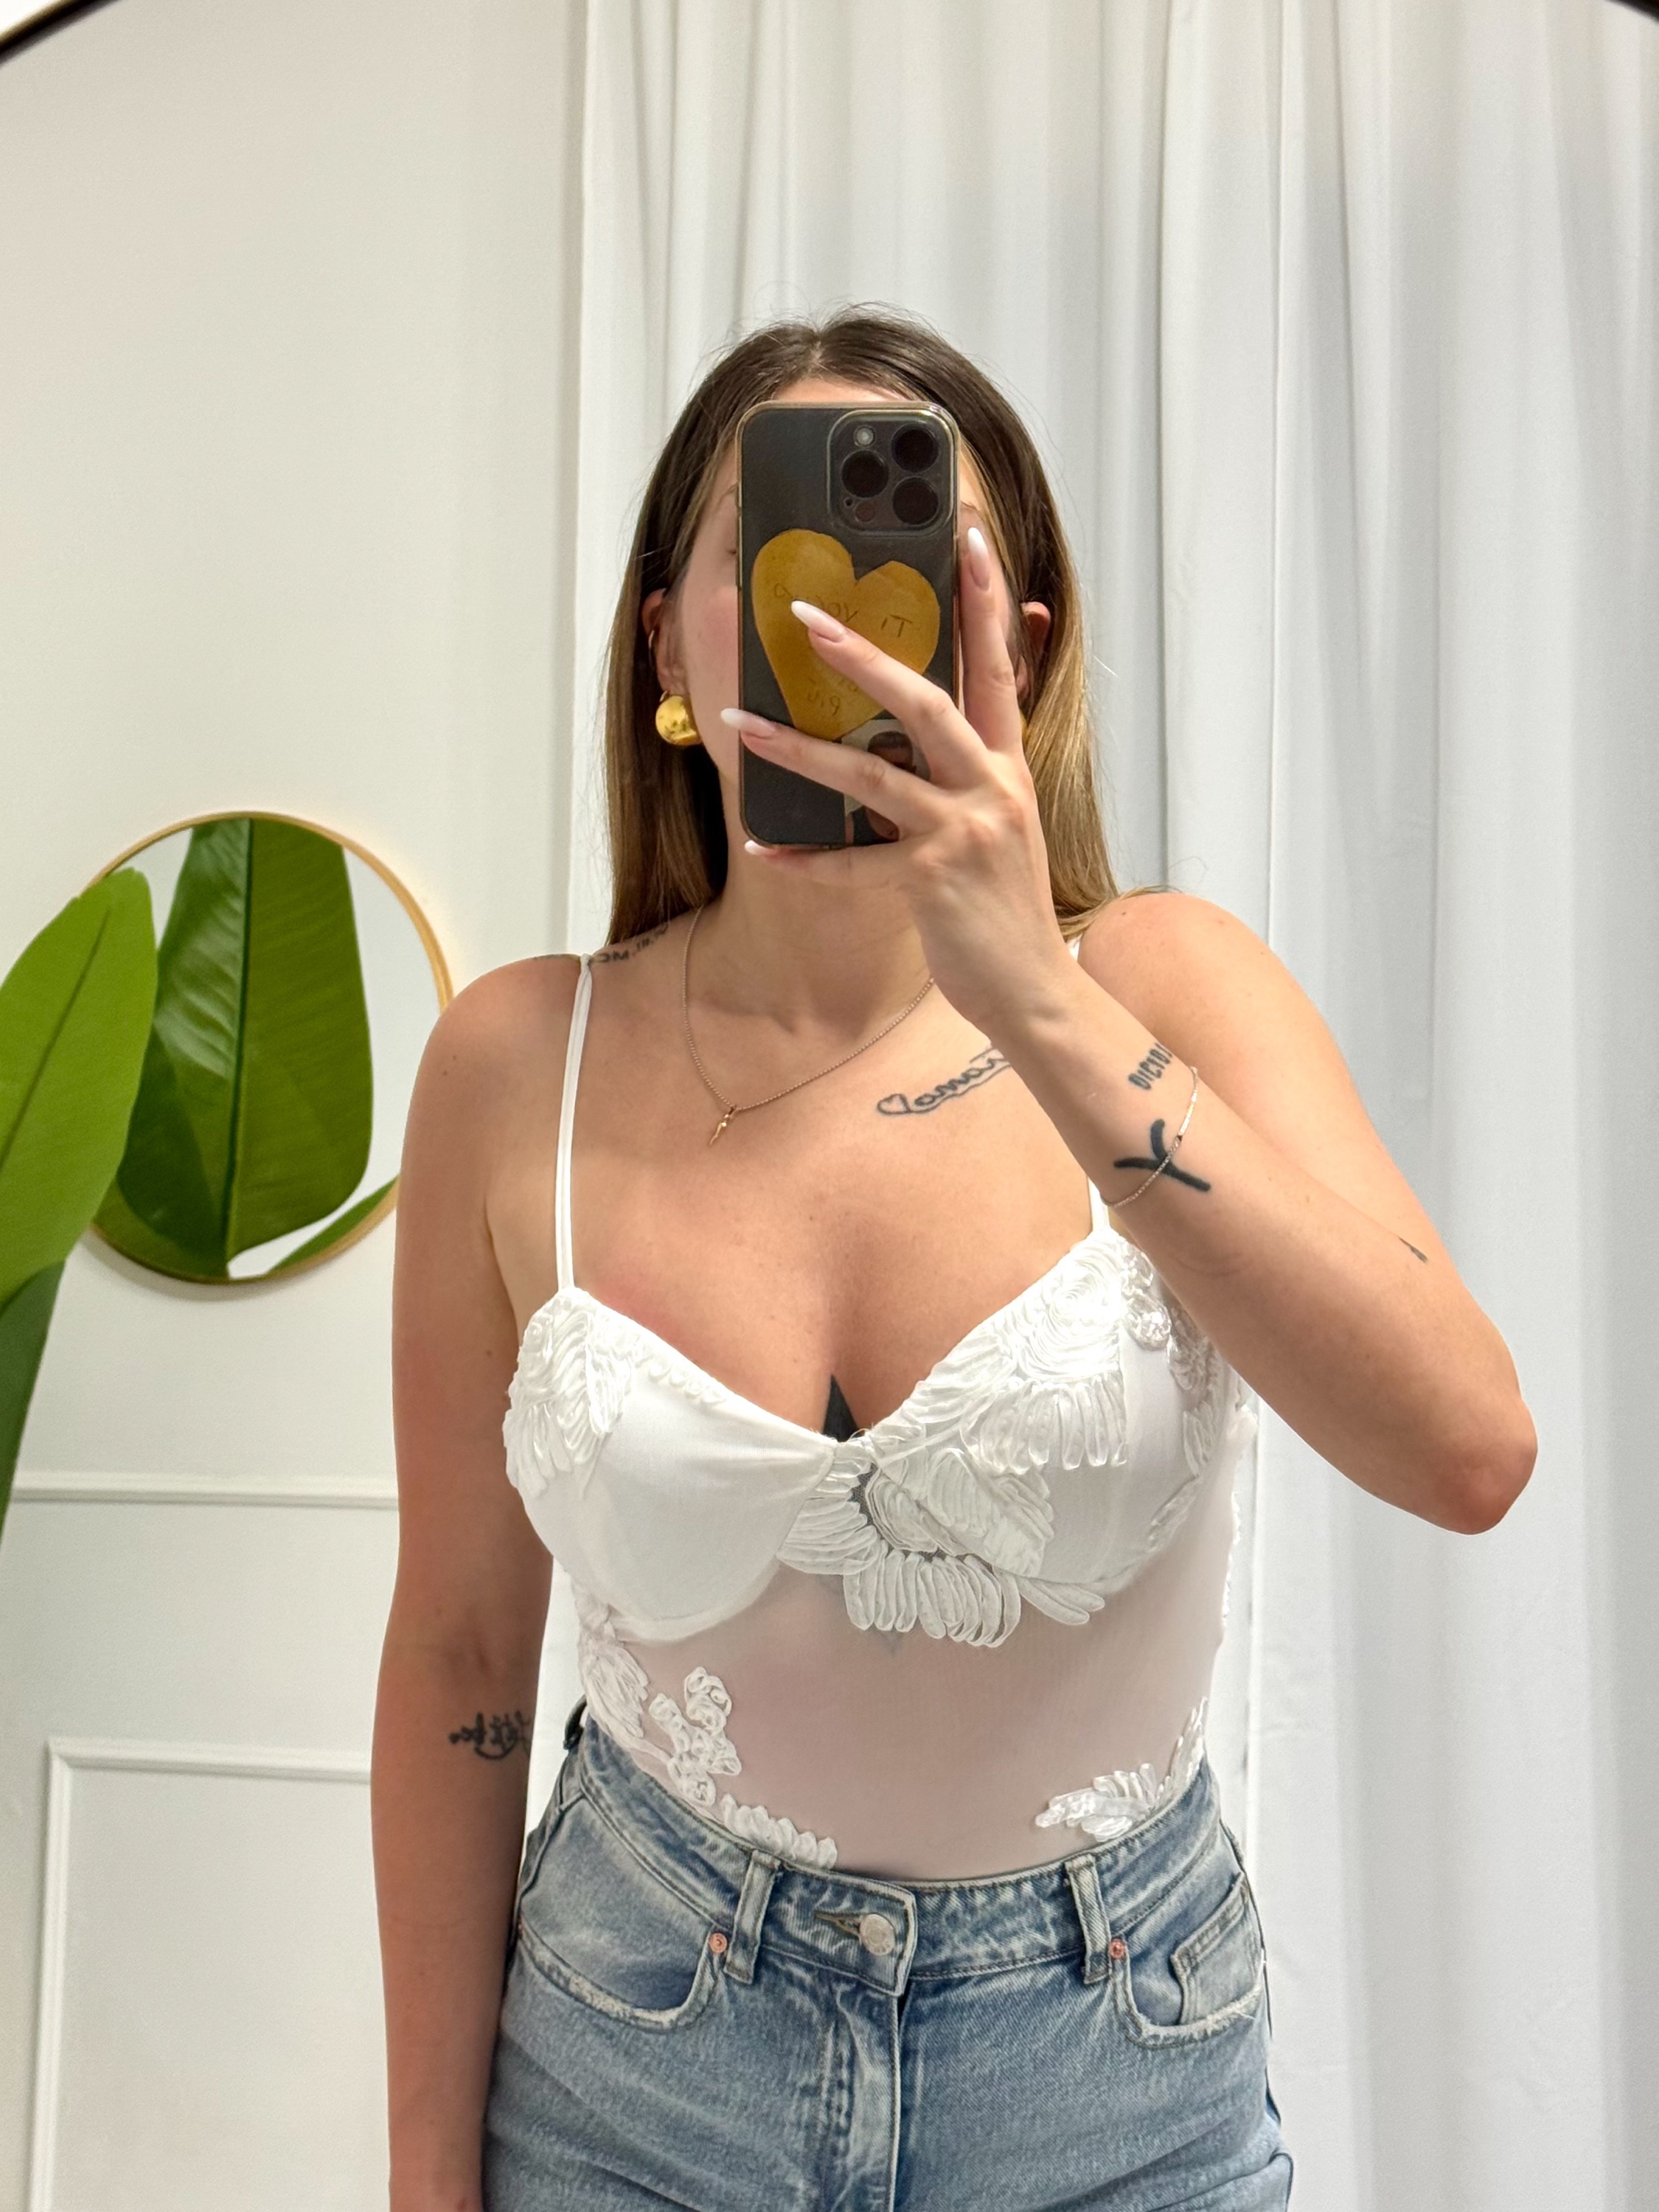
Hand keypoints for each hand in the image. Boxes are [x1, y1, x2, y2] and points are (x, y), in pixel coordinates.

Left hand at [718, 525, 1074, 1034]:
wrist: (1033, 990)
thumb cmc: (1003, 910)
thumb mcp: (995, 831)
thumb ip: (956, 781)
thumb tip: (893, 749)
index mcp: (1007, 767)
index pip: (999, 666)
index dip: (987, 600)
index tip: (968, 537)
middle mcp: (991, 787)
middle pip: (925, 701)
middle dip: (862, 655)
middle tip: (804, 617)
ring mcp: (962, 831)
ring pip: (870, 773)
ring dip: (797, 748)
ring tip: (740, 727)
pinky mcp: (931, 879)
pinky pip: (851, 861)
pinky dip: (803, 857)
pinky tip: (761, 847)